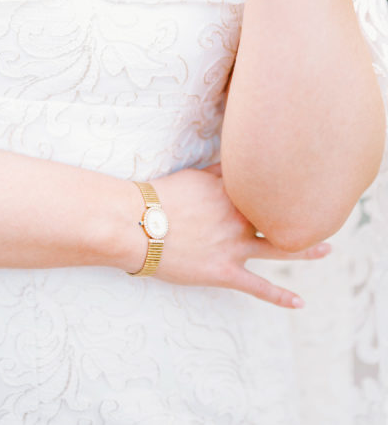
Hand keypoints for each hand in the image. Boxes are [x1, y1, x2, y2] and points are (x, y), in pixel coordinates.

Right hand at [149, 163, 330, 308]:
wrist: (139, 224)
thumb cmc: (159, 197)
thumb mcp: (192, 176)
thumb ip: (216, 172)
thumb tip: (233, 162)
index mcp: (231, 193)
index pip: (265, 187)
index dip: (284, 185)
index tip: (300, 182)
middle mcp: (239, 218)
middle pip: (278, 216)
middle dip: (300, 214)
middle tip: (321, 213)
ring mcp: (234, 246)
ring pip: (278, 248)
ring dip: (304, 249)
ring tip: (325, 248)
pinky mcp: (224, 272)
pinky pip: (258, 287)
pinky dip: (280, 296)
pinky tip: (299, 301)